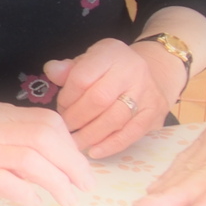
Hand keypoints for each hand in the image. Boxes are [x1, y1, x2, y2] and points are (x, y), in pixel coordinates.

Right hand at [0, 100, 93, 205]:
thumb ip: (11, 141)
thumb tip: (53, 160)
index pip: (46, 120)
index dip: (70, 144)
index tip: (80, 167)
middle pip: (45, 135)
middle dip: (72, 163)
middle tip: (84, 186)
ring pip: (31, 157)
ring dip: (56, 181)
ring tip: (66, 200)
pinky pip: (6, 180)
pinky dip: (25, 192)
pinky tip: (32, 202)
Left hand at [43, 37, 182, 159]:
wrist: (153, 71)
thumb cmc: (110, 69)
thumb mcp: (89, 60)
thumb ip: (68, 68)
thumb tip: (52, 70)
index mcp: (110, 54)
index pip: (82, 78)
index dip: (67, 98)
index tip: (60, 108)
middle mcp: (132, 71)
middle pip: (99, 100)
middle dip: (76, 118)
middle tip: (65, 128)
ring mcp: (147, 92)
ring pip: (115, 119)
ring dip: (90, 135)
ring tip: (75, 142)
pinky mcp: (154, 113)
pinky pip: (132, 133)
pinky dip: (110, 145)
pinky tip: (94, 151)